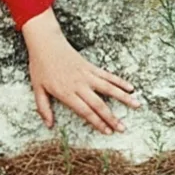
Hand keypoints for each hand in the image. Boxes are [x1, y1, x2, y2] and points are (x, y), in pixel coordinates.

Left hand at [21, 8, 140, 134]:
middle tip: (123, 128)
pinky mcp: (91, 67)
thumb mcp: (37, 89)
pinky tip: (131, 88)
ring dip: (124, 98)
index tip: (107, 131)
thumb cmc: (40, 66)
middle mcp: (79, 85)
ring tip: (137, 105)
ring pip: (109, 89)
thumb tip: (49, 125)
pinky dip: (120, 82)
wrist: (46, 43)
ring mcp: (87, 75)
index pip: (85, 111)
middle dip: (112, 117)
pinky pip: (108, 76)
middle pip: (99, 104)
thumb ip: (43, 108)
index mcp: (66, 92)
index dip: (97, 122)